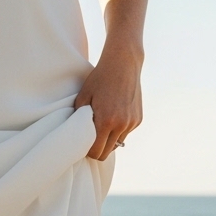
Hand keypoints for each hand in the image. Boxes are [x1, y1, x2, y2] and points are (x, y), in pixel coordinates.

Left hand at [74, 38, 142, 161]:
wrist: (124, 63)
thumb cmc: (100, 78)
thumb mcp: (83, 97)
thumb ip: (79, 120)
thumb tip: (77, 138)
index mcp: (106, 121)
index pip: (96, 152)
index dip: (88, 152)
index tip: (83, 145)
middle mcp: (121, 125)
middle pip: (106, 153)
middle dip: (97, 150)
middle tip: (90, 140)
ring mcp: (131, 123)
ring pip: (116, 144)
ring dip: (108, 140)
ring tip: (103, 124)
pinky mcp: (138, 119)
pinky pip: (125, 133)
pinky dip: (118, 130)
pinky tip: (115, 114)